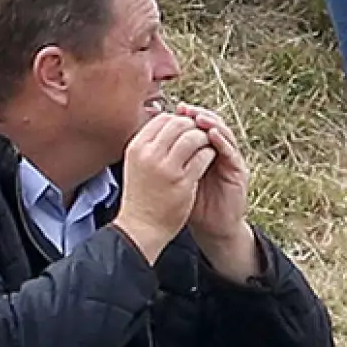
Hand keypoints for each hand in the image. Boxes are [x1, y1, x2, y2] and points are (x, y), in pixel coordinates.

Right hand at [113, 111, 215, 263]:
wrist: (140, 229)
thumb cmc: (141, 195)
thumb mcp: (137, 163)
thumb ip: (150, 142)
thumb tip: (164, 117)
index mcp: (137, 147)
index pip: (162, 119)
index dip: (177, 120)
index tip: (185, 127)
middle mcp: (150, 154)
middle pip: (179, 124)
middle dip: (193, 126)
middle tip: (199, 133)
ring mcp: (167, 168)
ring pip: (193, 137)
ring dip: (203, 138)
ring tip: (206, 144)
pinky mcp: (183, 182)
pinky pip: (203, 156)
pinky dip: (209, 153)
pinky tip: (209, 158)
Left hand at [176, 105, 262, 281]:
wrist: (212, 228)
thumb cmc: (191, 203)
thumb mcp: (176, 178)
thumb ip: (169, 159)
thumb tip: (149, 140)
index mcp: (203, 149)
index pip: (197, 124)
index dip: (187, 115)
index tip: (174, 108)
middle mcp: (219, 150)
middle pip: (211, 123)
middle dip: (198, 114)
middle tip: (185, 109)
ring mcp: (230, 159)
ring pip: (223, 132)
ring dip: (211, 123)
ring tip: (198, 117)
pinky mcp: (239, 170)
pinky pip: (231, 152)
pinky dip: (222, 141)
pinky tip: (212, 135)